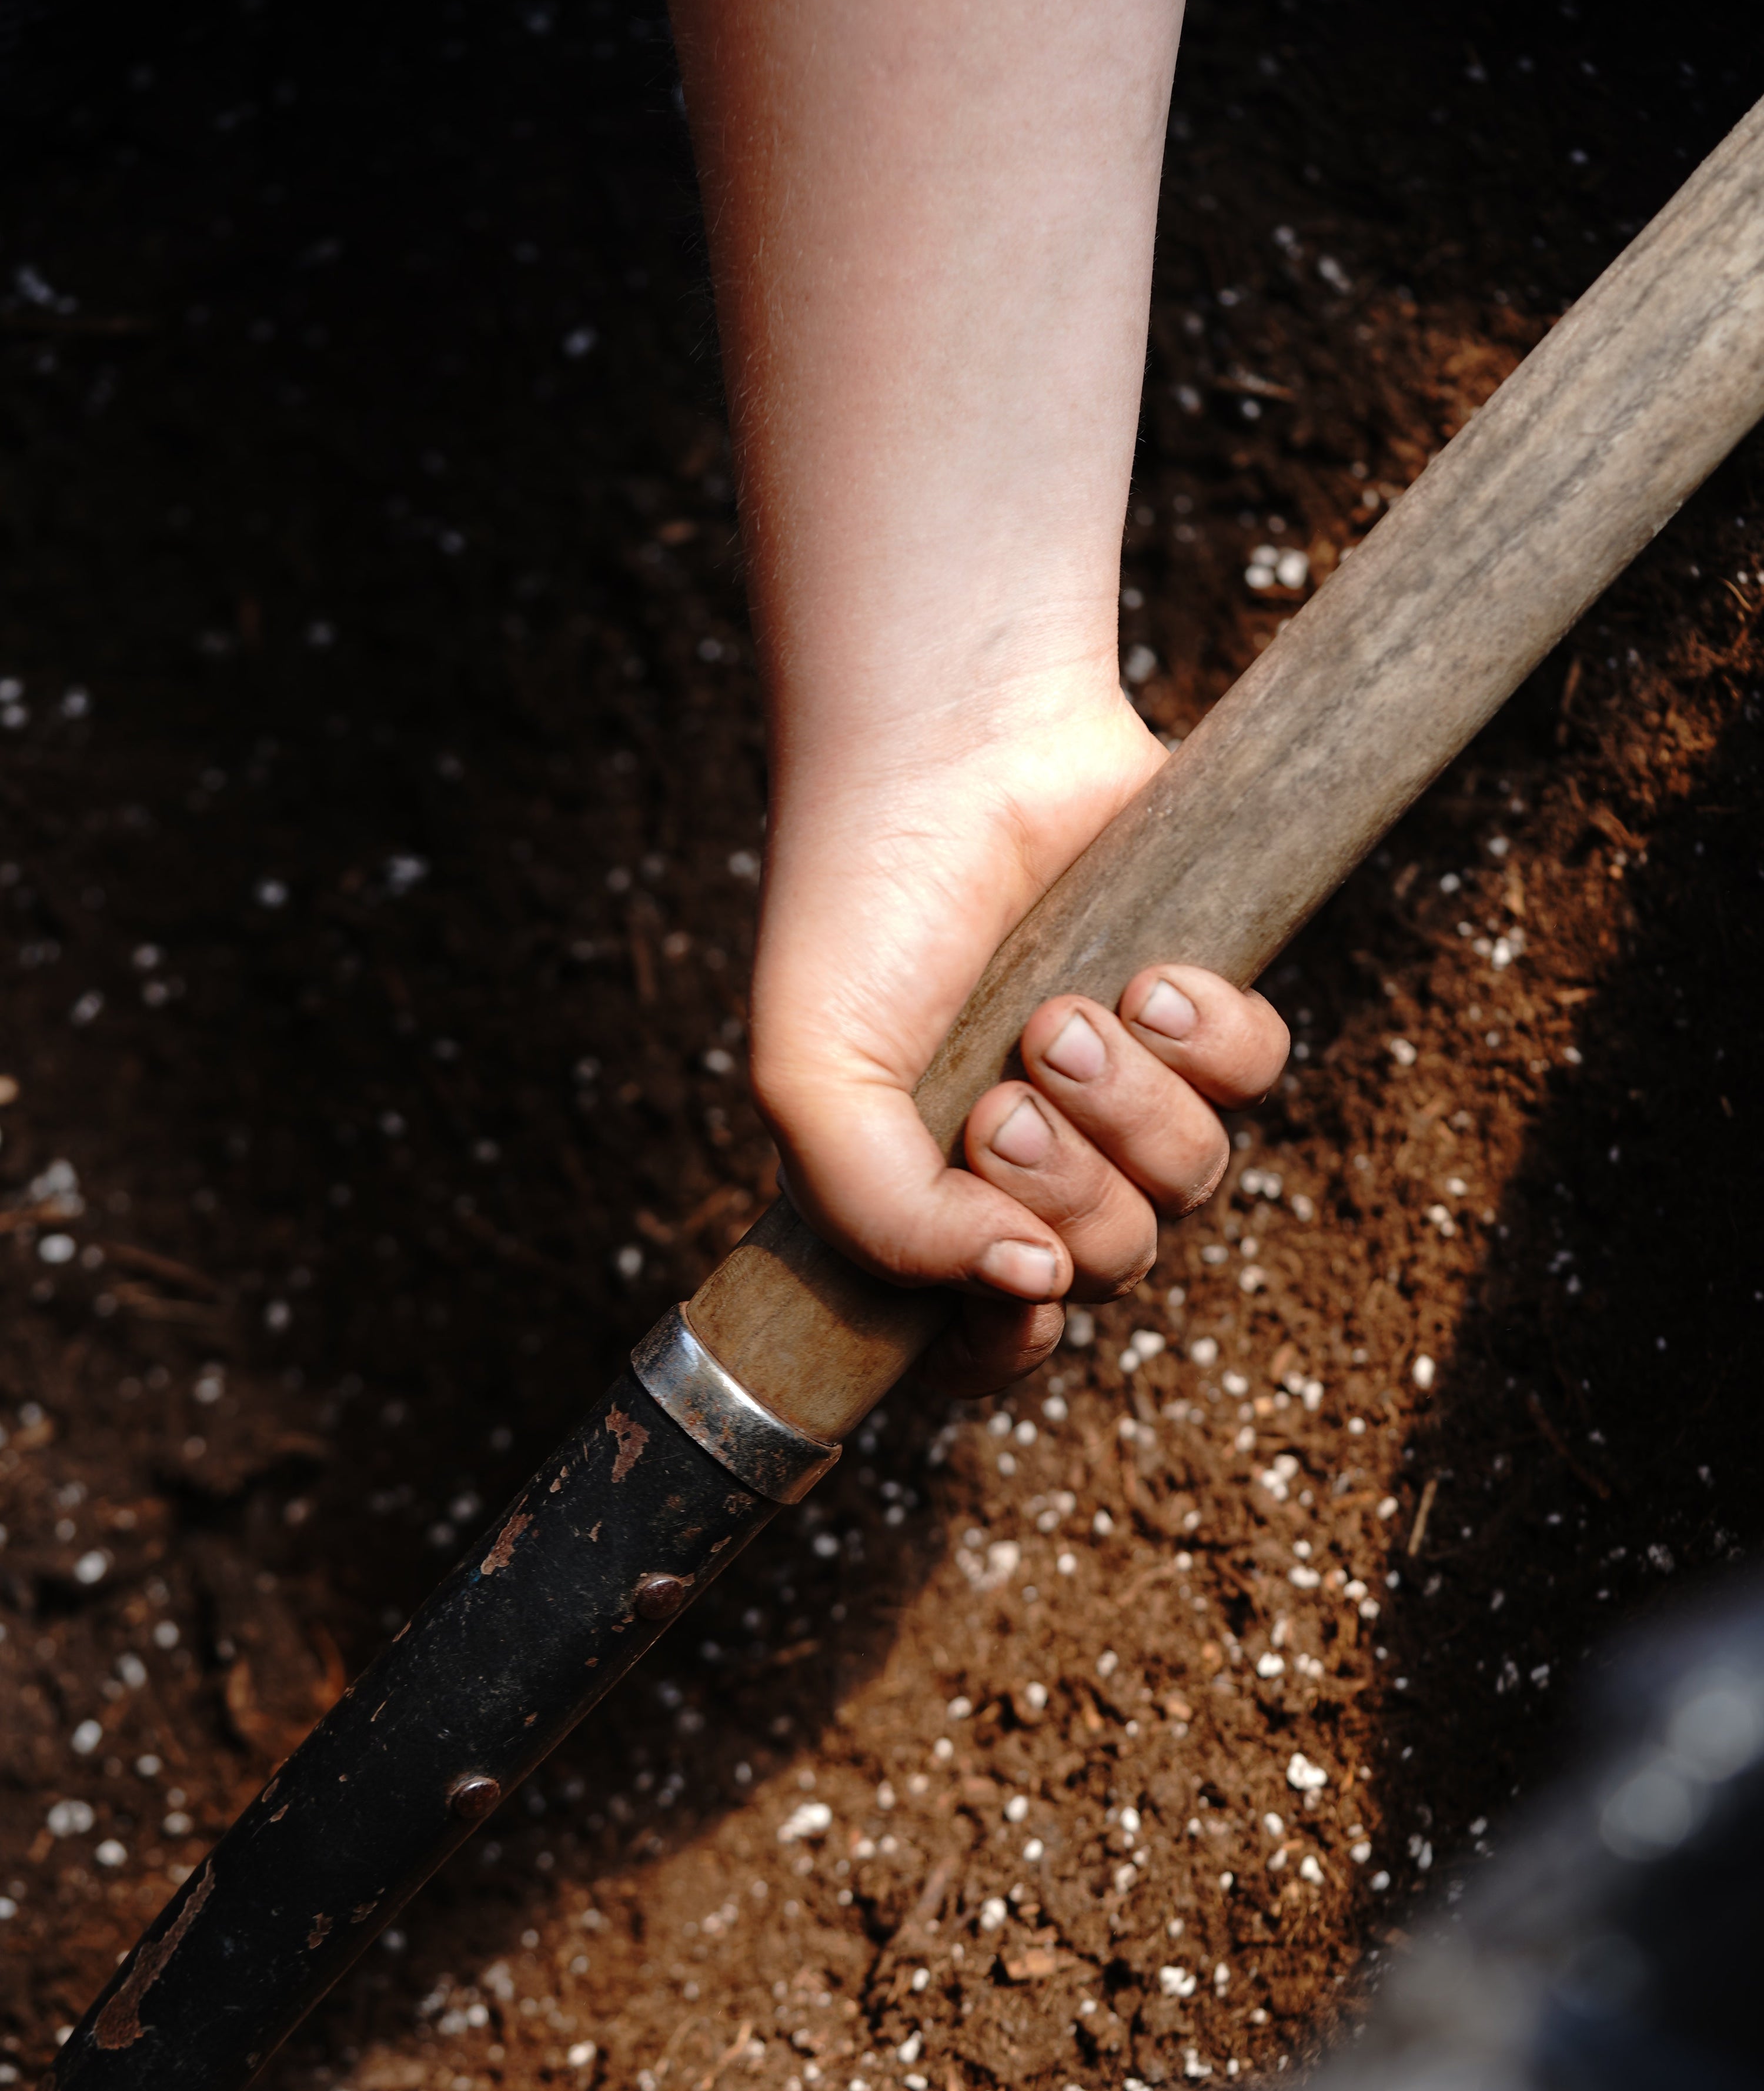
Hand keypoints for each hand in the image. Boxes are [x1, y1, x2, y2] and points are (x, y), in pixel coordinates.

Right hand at [750, 676, 1289, 1394]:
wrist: (945, 749)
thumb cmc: (860, 908)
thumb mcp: (809, 1081)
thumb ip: (884, 1220)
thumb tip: (1031, 1282)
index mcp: (936, 1193)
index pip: (999, 1341)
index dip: (1018, 1339)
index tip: (1018, 1277)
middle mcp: (1042, 1156)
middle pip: (1114, 1265)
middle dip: (1066, 1191)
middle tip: (1005, 1102)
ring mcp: (1129, 1086)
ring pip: (1194, 1184)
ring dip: (1130, 1114)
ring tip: (1067, 1018)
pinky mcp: (1206, 1009)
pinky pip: (1259, 1081)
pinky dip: (1213, 1043)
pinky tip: (1151, 979)